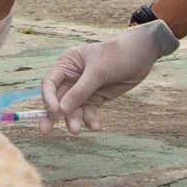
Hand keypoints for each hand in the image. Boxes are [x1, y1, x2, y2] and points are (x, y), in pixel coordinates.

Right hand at [40, 20, 178, 133]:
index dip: (48, 98)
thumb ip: (79, 92)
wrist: (142, 55)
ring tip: (76, 131)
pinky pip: (88, 112)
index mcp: (67, 63)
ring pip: (72, 109)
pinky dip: (90, 120)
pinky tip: (96, 126)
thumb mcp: (98, 72)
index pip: (50, 83)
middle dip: (53, 115)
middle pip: (58, 99)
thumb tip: (60, 110)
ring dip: (73, 120)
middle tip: (44, 131)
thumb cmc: (117, 55)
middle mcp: (72, 77)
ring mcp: (84, 89)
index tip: (54, 111)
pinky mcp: (96, 97)